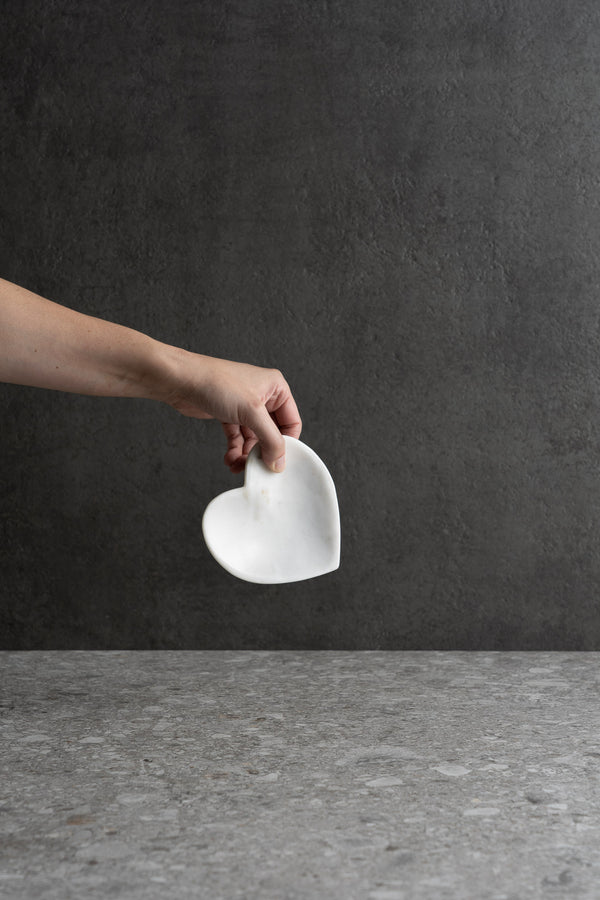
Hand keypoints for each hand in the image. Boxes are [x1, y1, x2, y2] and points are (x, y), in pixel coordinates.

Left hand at [162, 353, 301, 473]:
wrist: (180, 380)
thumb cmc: (217, 383)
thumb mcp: (251, 412)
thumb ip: (270, 440)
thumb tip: (279, 463)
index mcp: (276, 388)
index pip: (291, 422)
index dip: (286, 444)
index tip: (278, 462)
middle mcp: (263, 396)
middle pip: (271, 433)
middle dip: (262, 452)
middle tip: (256, 467)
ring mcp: (245, 406)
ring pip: (253, 438)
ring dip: (246, 455)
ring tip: (238, 465)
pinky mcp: (229, 414)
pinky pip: (238, 437)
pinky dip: (235, 450)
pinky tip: (230, 460)